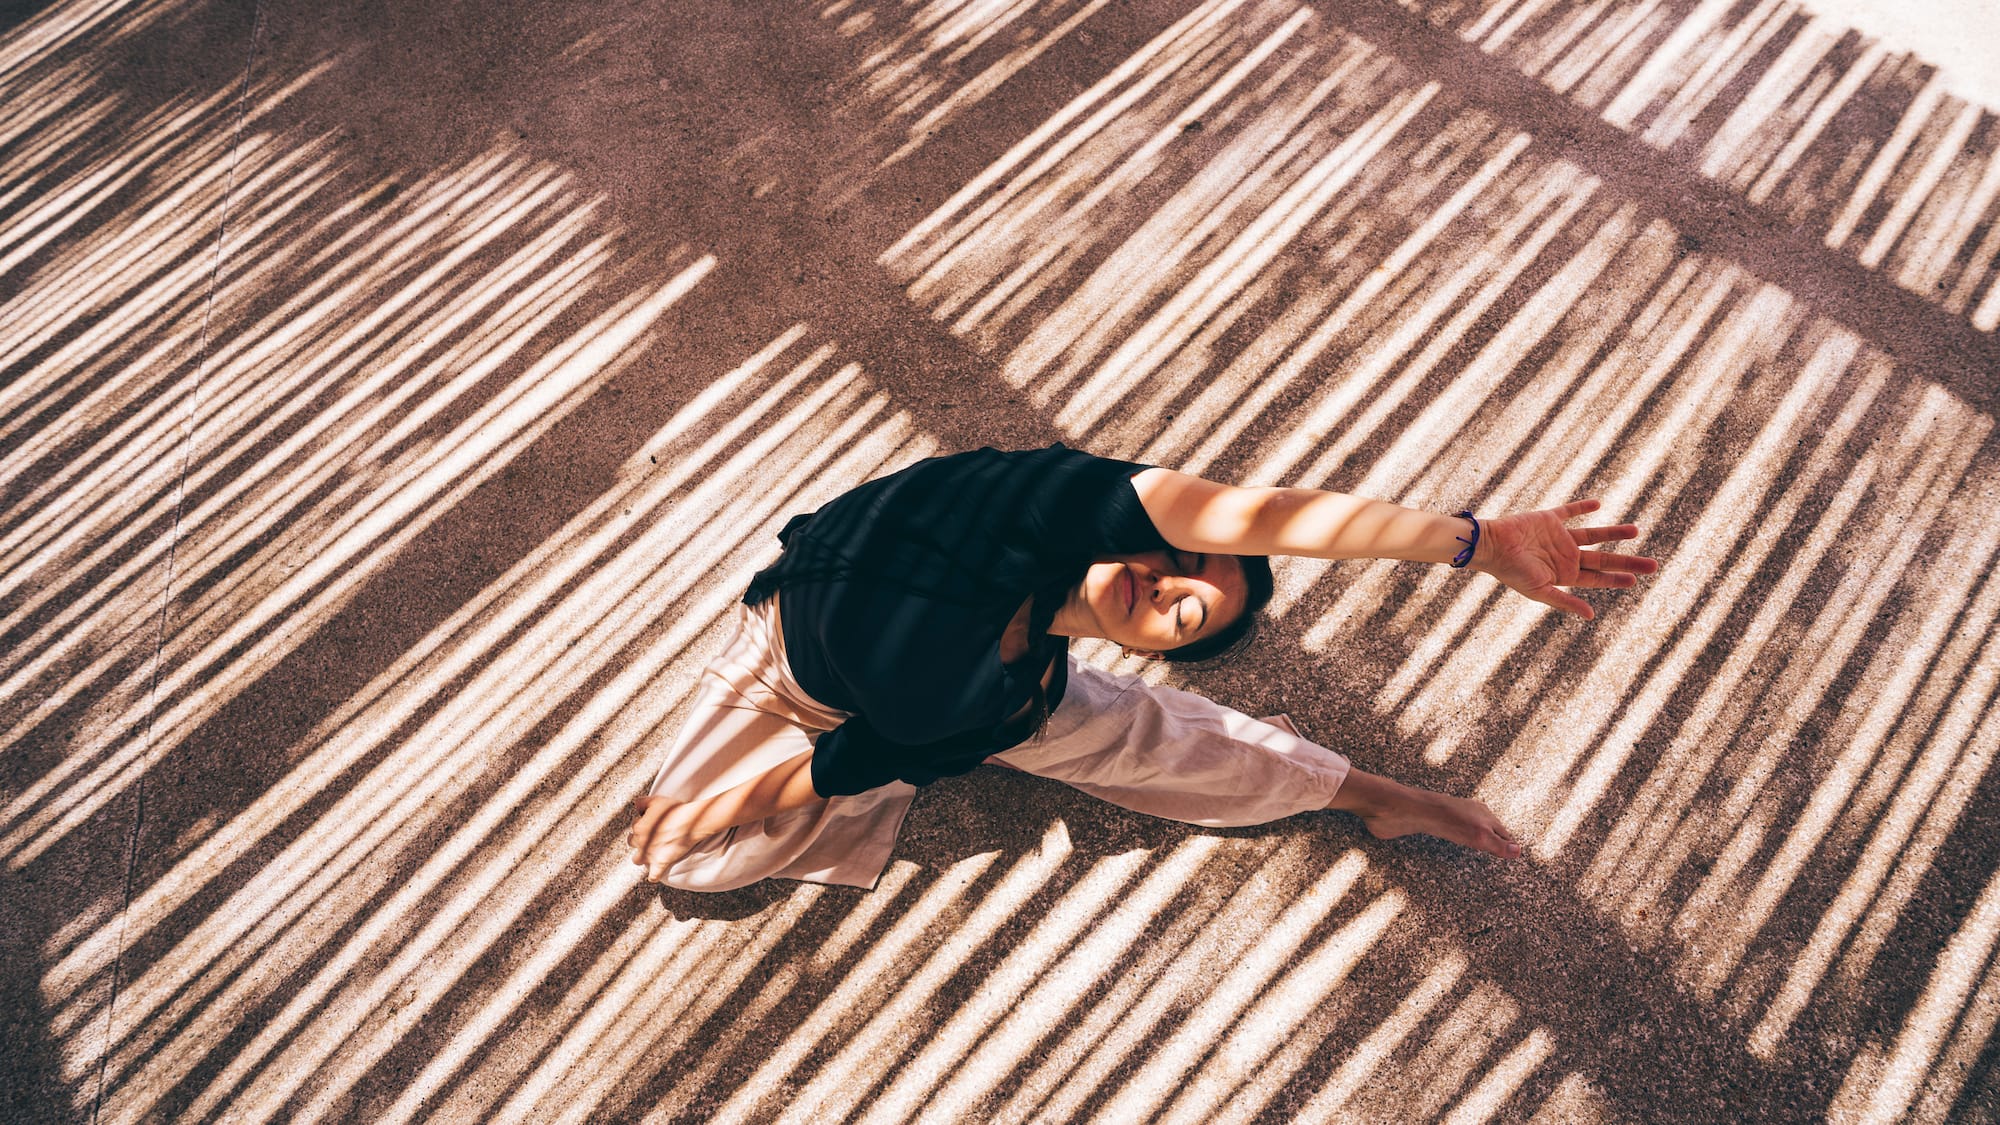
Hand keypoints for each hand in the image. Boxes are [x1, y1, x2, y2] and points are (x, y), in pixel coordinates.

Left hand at [629, 795, 695, 882]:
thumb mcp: (656, 800)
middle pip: (632, 842)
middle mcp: (641, 842)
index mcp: (639, 827)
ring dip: (642, 857)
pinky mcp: (661, 864)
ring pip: (637, 860)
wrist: (691, 822)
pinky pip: (653, 876)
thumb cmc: (675, 810)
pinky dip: (654, 875)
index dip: (643, 823)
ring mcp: (650, 855)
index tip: (652, 823)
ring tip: (650, 852)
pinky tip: (656, 872)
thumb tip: (636, 806)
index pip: (634, 826)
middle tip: (652, 836)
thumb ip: (642, 802)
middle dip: (640, 839)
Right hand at [1470, 499, 1657, 618]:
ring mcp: (1558, 537)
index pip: (1597, 578)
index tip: (1637, 580)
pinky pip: (1569, 511)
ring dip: (1614, 533)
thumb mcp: (1540, 591)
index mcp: (1564, 574)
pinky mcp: (1549, 519)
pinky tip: (1598, 504)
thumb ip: (1565, 602)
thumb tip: (1591, 616)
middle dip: (1628, 562)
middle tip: (1654, 565)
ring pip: (1593, 535)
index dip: (1617, 579)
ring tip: (1635, 531)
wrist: (1491, 545)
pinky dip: (1583, 508)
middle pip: (1603, 559)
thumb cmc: (1512, 572)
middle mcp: (1565, 556)